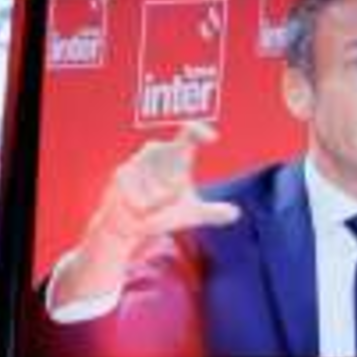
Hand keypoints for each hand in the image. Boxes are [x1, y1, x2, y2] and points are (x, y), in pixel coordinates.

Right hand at [53, 122, 240, 305]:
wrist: (130, 226)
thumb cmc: (161, 212)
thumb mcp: (190, 215)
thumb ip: (213, 213)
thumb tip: (235, 213)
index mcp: (177, 157)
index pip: (188, 133)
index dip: (198, 130)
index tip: (213, 139)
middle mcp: (157, 154)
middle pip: (163, 148)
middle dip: (169, 172)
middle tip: (174, 194)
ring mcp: (137, 162)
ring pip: (151, 175)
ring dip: (156, 197)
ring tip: (155, 208)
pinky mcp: (121, 174)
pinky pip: (136, 187)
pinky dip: (142, 203)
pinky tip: (142, 210)